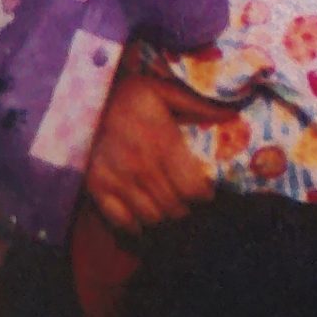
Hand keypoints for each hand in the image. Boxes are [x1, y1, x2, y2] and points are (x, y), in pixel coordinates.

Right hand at [81, 72, 236, 233]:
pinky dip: (135, 225)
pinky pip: (121, 220)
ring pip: (151, 217)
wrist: (84, 100)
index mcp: (162, 143)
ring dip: (164, 216)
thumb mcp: (164, 91)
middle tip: (186, 201)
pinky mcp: (97, 187)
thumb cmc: (129, 96)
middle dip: (185, 207)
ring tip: (168, 207)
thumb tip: (232, 113)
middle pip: (174, 207)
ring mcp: (117, 179)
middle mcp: (140, 166)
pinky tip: (143, 217)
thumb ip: (198, 105)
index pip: (192, 188)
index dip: (202, 194)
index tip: (204, 192)